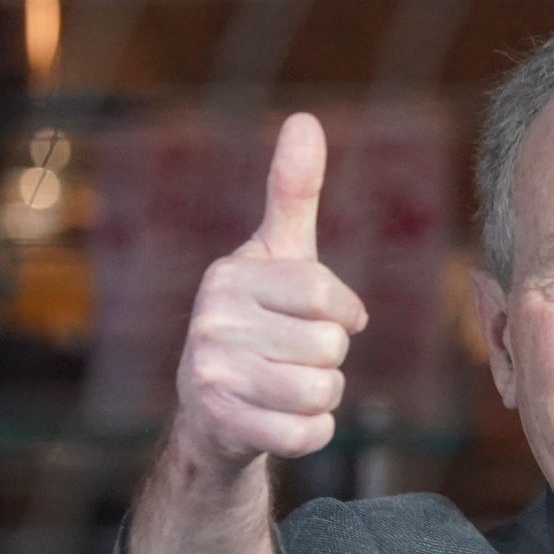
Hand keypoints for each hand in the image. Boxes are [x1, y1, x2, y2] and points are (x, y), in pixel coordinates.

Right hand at [174, 113, 366, 465]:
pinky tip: (285, 418)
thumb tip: (304, 120)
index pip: (324, 295)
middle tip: (294, 355)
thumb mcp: (278, 254)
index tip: (330, 317)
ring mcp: (210, 375)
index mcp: (231, 274)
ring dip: (323, 395)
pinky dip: (312, 431)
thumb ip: (293, 192)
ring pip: (322, 390)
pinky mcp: (221, 424)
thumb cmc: (260, 319)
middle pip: (329, 346)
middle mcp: (210, 320)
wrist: (213, 408)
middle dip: (330, 356)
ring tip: (289, 385)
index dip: (344, 312)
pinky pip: (308, 433)